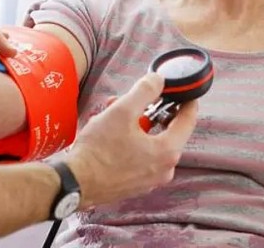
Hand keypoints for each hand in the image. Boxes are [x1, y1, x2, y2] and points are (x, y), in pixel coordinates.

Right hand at [63, 73, 197, 207]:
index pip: (188, 120)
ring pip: (149, 142)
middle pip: (165, 130)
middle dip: (148, 110)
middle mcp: (164, 169)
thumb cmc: (99, 149)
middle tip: (133, 98)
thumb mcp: (122, 111)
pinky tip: (109, 132)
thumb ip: (145, 91)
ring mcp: (149, 180)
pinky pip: (139, 156)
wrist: (75, 183)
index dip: (187, 101)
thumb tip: (159, 80)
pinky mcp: (134, 184)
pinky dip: (129, 141)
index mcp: (167, 151)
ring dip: (135, 124)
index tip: (184, 89)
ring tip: (111, 112)